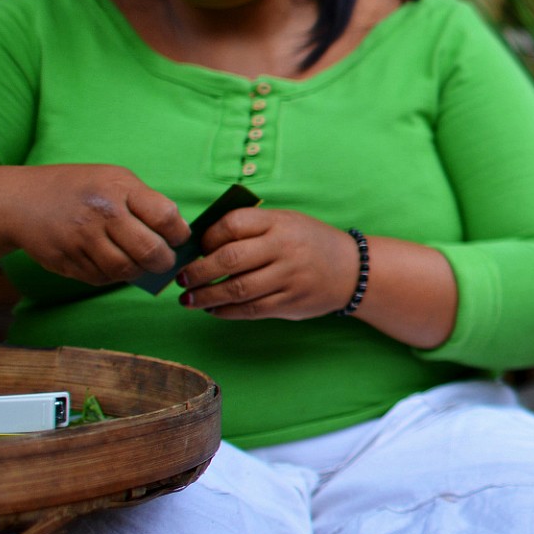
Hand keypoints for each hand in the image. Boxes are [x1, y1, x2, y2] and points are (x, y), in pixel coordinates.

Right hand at [0, 164, 188, 284]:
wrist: (18, 201)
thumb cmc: (77, 188)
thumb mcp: (113, 178)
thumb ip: (145, 202)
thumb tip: (176, 233)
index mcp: (118, 188)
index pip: (166, 217)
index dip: (179, 233)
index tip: (178, 237)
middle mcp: (101, 214)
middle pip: (150, 251)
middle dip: (164, 261)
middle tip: (164, 260)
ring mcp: (82, 240)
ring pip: (126, 270)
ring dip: (139, 272)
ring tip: (139, 263)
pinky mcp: (67, 261)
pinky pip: (102, 278)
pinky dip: (113, 276)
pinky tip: (112, 263)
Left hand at [177, 208, 359, 320]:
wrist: (353, 270)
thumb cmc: (309, 243)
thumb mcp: (285, 222)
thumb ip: (251, 229)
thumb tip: (202, 246)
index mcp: (279, 222)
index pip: (232, 224)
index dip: (207, 237)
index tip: (196, 248)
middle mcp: (284, 248)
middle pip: (230, 259)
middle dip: (198, 271)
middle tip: (181, 279)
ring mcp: (289, 277)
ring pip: (238, 289)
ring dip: (206, 296)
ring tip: (188, 299)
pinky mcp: (292, 302)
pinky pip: (252, 309)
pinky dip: (227, 311)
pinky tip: (213, 309)